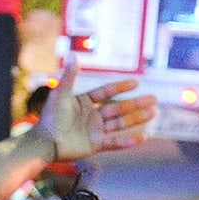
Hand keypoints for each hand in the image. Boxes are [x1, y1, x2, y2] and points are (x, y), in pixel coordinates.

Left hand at [36, 54, 157, 161]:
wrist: (44, 143)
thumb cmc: (50, 118)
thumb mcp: (61, 94)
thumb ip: (70, 76)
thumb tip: (73, 54)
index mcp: (83, 102)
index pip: (106, 92)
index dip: (120, 87)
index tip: (136, 83)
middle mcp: (90, 116)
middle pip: (118, 108)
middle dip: (136, 104)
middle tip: (154, 99)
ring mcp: (94, 131)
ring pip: (120, 124)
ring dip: (137, 119)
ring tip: (153, 112)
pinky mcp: (94, 145)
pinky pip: (115, 142)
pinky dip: (128, 141)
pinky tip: (143, 137)